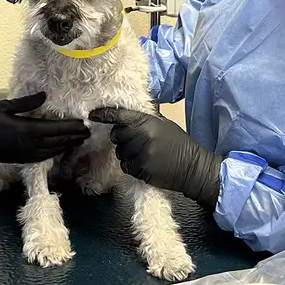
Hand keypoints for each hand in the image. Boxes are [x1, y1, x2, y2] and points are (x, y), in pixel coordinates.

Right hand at [0, 93, 89, 163]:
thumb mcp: (5, 106)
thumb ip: (27, 102)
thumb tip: (44, 96)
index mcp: (28, 130)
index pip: (57, 129)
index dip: (72, 127)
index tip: (85, 124)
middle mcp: (31, 144)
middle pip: (59, 141)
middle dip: (74, 137)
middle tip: (87, 133)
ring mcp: (27, 154)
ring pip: (53, 151)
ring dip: (67, 145)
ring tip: (78, 141)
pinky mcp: (22, 159)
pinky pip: (44, 157)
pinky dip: (55, 152)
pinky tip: (59, 149)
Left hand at [89, 107, 221, 207]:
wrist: (193, 167)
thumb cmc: (179, 144)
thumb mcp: (164, 124)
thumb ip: (145, 119)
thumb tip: (127, 114)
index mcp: (148, 122)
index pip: (120, 116)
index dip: (104, 115)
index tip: (92, 114)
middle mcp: (143, 137)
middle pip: (116, 136)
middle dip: (121, 138)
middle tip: (136, 141)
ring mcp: (142, 155)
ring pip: (120, 153)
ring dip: (127, 154)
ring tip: (145, 154)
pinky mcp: (142, 170)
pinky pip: (126, 167)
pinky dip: (132, 166)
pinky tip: (146, 164)